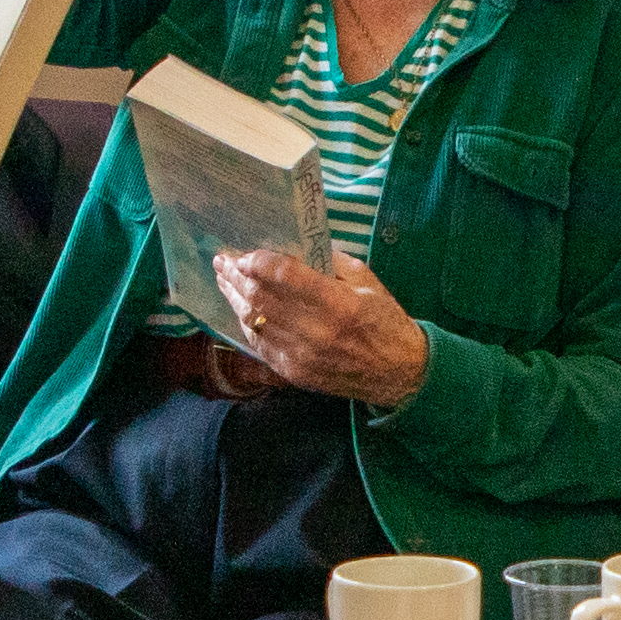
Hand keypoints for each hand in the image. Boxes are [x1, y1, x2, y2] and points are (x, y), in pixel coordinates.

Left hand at [223, 248, 434, 406]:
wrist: (398, 374)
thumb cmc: (385, 321)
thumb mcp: (367, 281)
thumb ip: (331, 262)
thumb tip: (294, 245)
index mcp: (339, 304)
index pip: (284, 276)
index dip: (258, 261)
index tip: (243, 252)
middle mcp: (316, 331)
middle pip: (261, 298)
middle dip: (236, 276)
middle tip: (222, 260)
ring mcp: (301, 355)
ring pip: (253, 321)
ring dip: (234, 298)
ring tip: (223, 280)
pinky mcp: (293, 372)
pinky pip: (258, 344)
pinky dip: (245, 323)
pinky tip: (239, 308)